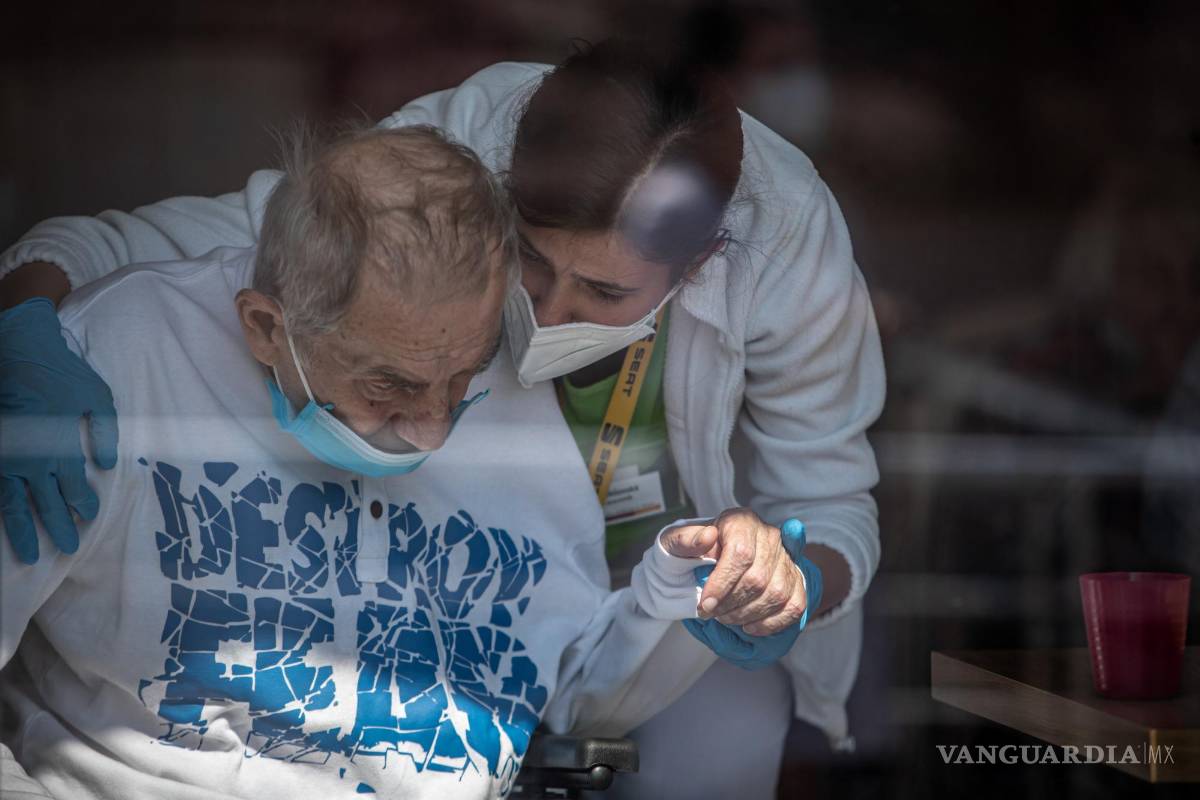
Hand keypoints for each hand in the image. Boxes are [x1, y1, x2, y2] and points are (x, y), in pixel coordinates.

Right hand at [0, 298, 117, 562]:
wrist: (18, 349)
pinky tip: (2, 526)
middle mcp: (32, 458)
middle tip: (68, 550)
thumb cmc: (62, 372)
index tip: (89, 518)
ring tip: (31, 555)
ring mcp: (7, 457)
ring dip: (22, 532)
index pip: (75, 488)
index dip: (82, 506)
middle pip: (45, 504)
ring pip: (12, 505)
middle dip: (57, 529)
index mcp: (61, 446)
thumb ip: (104, 433)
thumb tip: (105, 467)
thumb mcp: (98, 397)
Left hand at [681, 519, 822, 669]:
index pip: (740, 555)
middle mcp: (769, 536)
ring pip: (777, 594)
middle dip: (731, 604)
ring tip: (726, 618)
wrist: (709, 557)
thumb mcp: (677, 542)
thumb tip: (706, 538)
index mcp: (741, 521)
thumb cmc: (693, 551)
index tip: (705, 605)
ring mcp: (786, 558)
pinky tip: (749, 625)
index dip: (722, 584)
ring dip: (748, 614)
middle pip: (758, 579)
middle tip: (712, 613)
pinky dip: (771, 622)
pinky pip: (794, 605)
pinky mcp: (796, 579)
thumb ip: (684, 540)